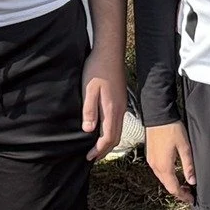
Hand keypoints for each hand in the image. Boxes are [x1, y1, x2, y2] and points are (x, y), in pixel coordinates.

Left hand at [81, 46, 126, 160]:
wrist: (109, 53)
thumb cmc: (97, 69)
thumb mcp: (88, 90)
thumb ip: (89, 110)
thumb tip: (88, 130)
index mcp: (112, 110)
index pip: (108, 138)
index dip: (99, 150)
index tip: (89, 157)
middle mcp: (119, 110)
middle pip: (115, 138)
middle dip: (104, 150)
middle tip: (93, 157)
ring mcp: (121, 105)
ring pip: (117, 130)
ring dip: (108, 141)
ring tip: (97, 147)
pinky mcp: (120, 100)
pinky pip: (117, 122)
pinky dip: (110, 131)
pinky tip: (102, 129)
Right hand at [144, 122, 194, 203]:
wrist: (158, 114)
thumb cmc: (172, 129)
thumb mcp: (184, 147)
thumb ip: (188, 166)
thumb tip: (192, 181)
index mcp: (164, 166)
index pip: (174, 188)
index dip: (183, 196)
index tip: (191, 199)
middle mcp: (155, 166)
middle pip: (167, 185)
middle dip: (178, 191)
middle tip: (189, 193)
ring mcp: (151, 160)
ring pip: (162, 179)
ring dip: (172, 184)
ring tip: (183, 184)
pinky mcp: (150, 155)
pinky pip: (158, 171)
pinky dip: (167, 176)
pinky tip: (174, 173)